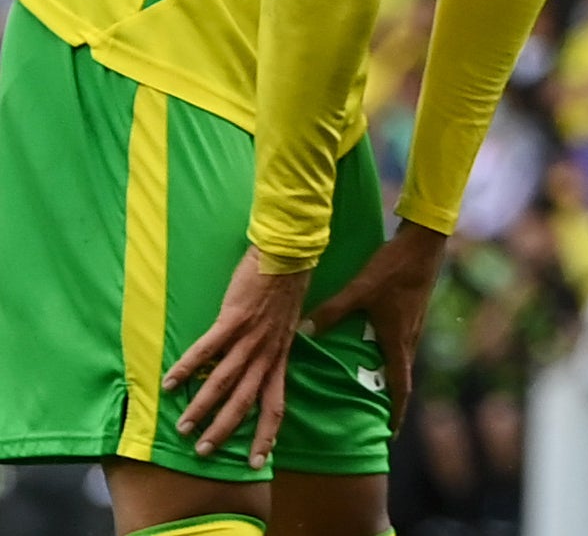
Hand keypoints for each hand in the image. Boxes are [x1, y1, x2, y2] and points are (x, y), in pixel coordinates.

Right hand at [163, 248, 310, 465]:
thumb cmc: (287, 287)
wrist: (288, 255)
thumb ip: (278, 346)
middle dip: (225, 430)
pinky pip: (207, 349)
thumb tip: (272, 361)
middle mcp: (267, 352)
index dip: (268, 433)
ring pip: (224, 381)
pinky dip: (187, 367)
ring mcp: (250, 337)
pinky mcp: (233, 319)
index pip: (276, 403)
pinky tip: (169, 382)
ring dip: (202, 406)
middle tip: (204, 452)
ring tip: (181, 426)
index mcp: (280, 356)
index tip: (260, 460)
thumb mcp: (289, 324)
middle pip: (246, 401)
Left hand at [303, 220, 448, 431]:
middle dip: (393, 399)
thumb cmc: (393, 267)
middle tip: (379, 418)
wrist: (424, 242)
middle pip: (403, 376)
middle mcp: (409, 336)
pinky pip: (404, 343)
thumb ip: (332, 311)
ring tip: (377, 388)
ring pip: (403, 359)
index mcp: (397, 339)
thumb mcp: (360, 289)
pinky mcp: (414, 311)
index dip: (395, 411)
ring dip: (393, 377)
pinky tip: (380, 347)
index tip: (390, 434)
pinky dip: (394, 356)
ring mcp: (415, 323)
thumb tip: (303, 331)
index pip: (400, 385)